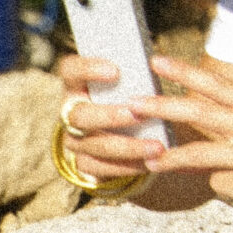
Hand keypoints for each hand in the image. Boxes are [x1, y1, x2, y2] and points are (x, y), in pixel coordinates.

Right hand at [55, 54, 168, 184]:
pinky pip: (102, 168)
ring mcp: (74, 140)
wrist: (111, 134)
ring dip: (128, 147)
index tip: (115, 70)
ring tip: (157, 147)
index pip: (70, 71)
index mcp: (77, 85)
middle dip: (110, 116)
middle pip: (80, 116)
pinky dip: (129, 166)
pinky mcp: (83, 163)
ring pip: (95, 145)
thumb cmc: (124, 99)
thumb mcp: (124, 84)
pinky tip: (151, 162)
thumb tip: (163, 64)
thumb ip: (133, 76)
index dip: (88, 69)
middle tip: (138, 115)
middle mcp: (69, 113)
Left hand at [128, 55, 232, 226]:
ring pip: (202, 151)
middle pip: (202, 112)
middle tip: (132, 103)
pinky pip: (220, 184)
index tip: (156, 60)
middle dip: (163, 106)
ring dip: (172, 157)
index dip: (185, 73)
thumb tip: (199, 138)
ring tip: (148, 160)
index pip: (218, 85)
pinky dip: (219, 187)